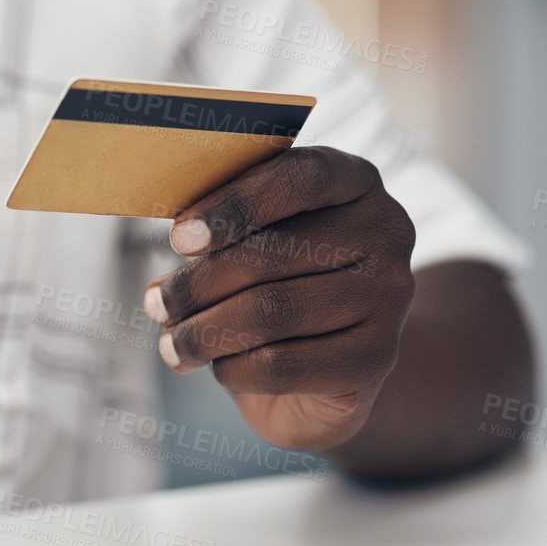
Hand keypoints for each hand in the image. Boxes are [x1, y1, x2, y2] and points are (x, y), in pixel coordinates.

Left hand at [144, 146, 416, 450]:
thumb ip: (216, 233)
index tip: (179, 239)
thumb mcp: (249, 242)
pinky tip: (219, 367)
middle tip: (156, 304)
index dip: (234, 205)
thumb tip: (171, 262)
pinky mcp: (377, 358)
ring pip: (271, 313)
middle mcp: (386, 230)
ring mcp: (391, 296)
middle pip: (272, 254)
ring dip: (203, 333)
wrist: (325, 365)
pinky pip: (282, 365)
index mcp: (354, 180)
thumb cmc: (273, 283)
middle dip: (197, 285)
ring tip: (171, 344)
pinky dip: (233, 368)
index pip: (300, 177)